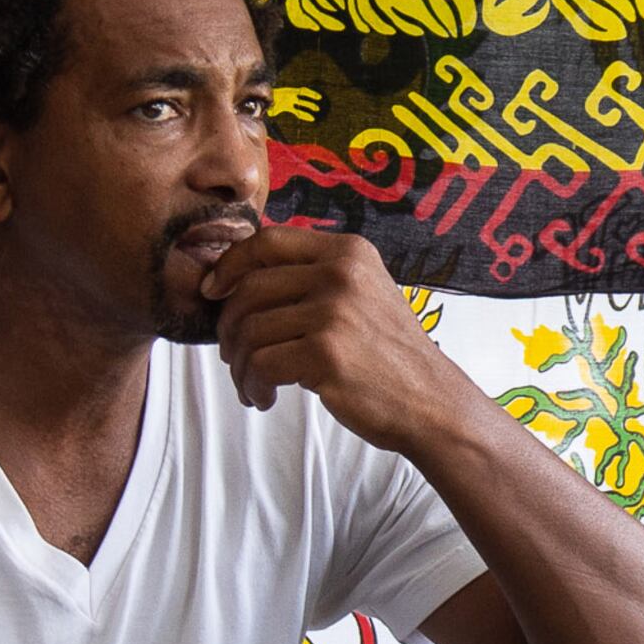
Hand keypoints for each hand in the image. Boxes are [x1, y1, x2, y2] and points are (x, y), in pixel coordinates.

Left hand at [200, 224, 474, 448]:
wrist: (431, 402)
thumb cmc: (387, 355)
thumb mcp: (362, 294)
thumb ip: (314, 278)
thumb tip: (237, 279)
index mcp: (348, 251)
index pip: (268, 240)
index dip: (230, 264)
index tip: (213, 291)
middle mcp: (341, 273)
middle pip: (249, 288)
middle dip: (228, 328)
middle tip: (233, 356)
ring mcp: (335, 311)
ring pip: (250, 330)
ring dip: (240, 366)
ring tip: (252, 385)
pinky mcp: (326, 353)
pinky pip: (261, 364)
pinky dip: (253, 386)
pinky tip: (265, 399)